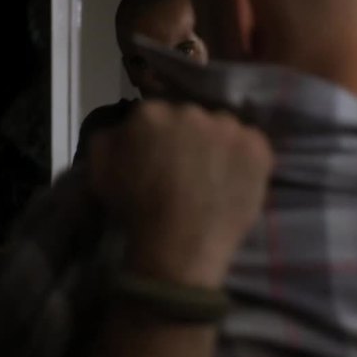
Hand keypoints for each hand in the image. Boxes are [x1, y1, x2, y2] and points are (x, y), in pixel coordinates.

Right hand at [90, 101, 273, 287]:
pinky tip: (236, 179)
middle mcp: (191, 110)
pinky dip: (247, 158)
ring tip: (216, 175)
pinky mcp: (256, 146)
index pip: (158, 114)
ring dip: (220, 144)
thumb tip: (124, 127)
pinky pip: (253, 144)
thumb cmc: (135, 210)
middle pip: (193, 117)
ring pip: (224, 128)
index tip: (161, 156)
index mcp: (151, 112)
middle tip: (189, 167)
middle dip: (190, 136)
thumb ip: (109, 137)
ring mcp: (228, 127)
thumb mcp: (100, 170)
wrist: (177, 245)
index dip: (160, 136)